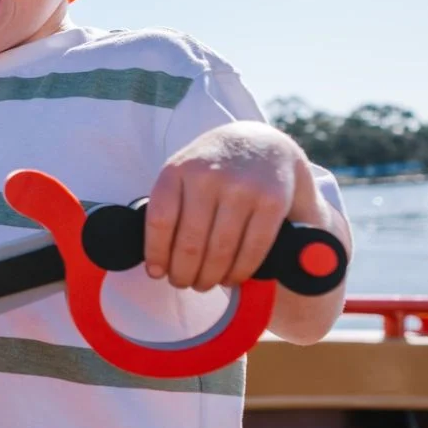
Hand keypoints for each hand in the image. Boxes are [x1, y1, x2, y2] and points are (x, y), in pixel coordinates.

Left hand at [143, 122, 329, 291]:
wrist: (262, 144)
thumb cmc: (214, 168)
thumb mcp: (183, 173)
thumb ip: (170, 206)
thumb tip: (156, 261)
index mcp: (178, 170)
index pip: (160, 221)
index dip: (156, 254)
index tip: (157, 272)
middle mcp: (208, 177)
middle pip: (189, 243)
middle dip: (184, 273)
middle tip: (183, 283)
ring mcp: (241, 188)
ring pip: (220, 251)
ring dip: (210, 277)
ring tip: (204, 283)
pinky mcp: (271, 201)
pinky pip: (252, 249)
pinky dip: (239, 272)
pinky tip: (231, 277)